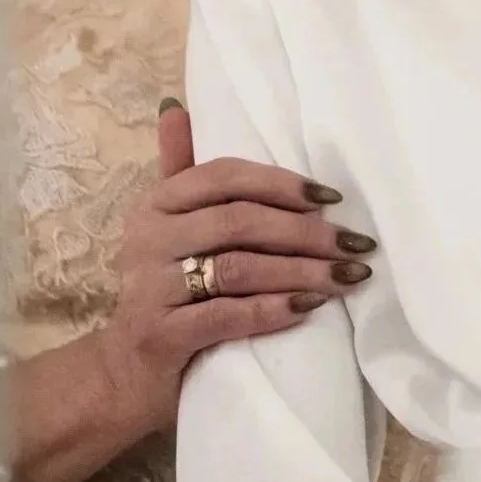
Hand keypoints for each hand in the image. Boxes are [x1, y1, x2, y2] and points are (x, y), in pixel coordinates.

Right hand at [96, 99, 375, 438]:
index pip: (225, 176)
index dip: (282, 183)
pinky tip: (311, 306)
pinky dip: (273, 309)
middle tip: (355, 244)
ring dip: (302, 271)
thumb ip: (178, 168)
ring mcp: (150, 288)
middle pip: (239, 221)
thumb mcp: (168, 226)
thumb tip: (176, 106)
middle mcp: (148, 239)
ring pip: (239, 268)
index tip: (333, 197)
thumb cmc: (164, 291)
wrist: (124, 375)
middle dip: (306, 232)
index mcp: (156, 204)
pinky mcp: (160, 335)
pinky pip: (227, 315)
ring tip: (348, 277)